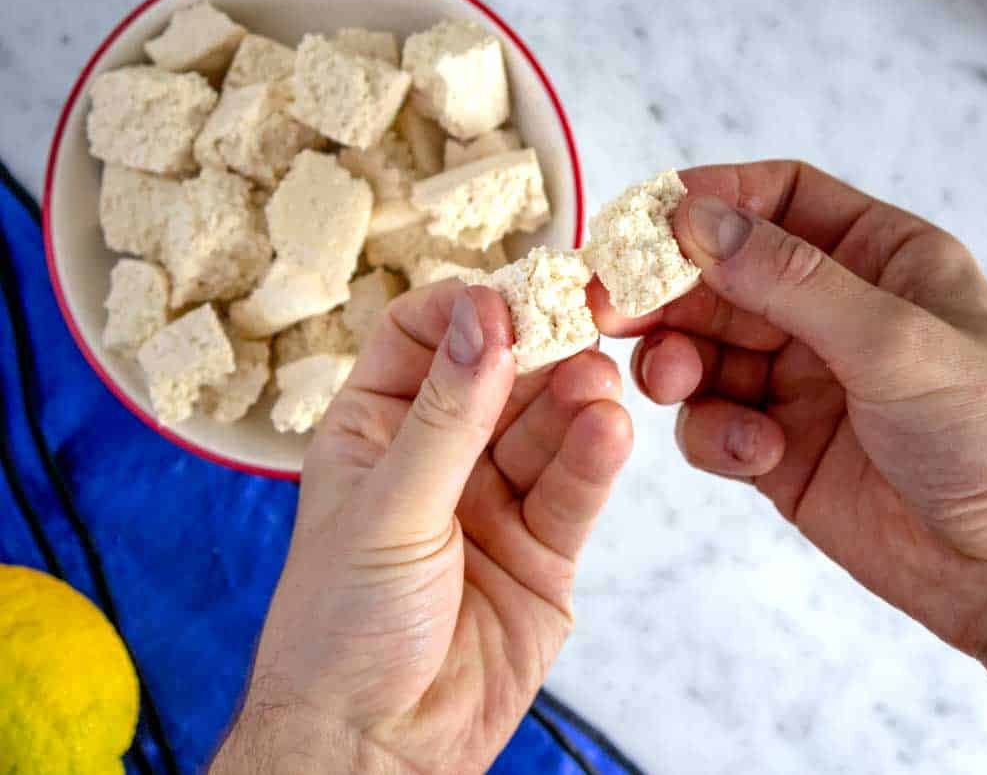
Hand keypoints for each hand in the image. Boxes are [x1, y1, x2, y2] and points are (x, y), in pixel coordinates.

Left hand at [212, 282, 631, 774]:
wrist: (376, 748)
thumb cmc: (341, 629)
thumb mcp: (387, 507)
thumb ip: (447, 415)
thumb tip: (484, 316)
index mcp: (376, 430)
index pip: (424, 339)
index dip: (468, 311)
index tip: (514, 293)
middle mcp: (440, 457)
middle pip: (501, 376)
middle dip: (541, 349)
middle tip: (584, 319)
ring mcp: (496, 501)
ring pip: (548, 429)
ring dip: (576, 402)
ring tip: (600, 385)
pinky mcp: (545, 550)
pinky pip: (575, 491)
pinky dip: (594, 460)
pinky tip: (609, 432)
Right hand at [594, 160, 986, 771]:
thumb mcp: (895, 340)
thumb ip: (789, 280)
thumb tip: (694, 219)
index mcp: (877, 257)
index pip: (775, 200)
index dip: (705, 201)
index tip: (640, 222)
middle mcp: (831, 311)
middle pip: (720, 275)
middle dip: (666, 291)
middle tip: (609, 306)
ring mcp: (800, 381)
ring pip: (703, 349)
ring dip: (677, 363)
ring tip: (675, 385)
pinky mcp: (777, 448)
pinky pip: (713, 422)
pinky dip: (713, 433)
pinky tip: (751, 454)